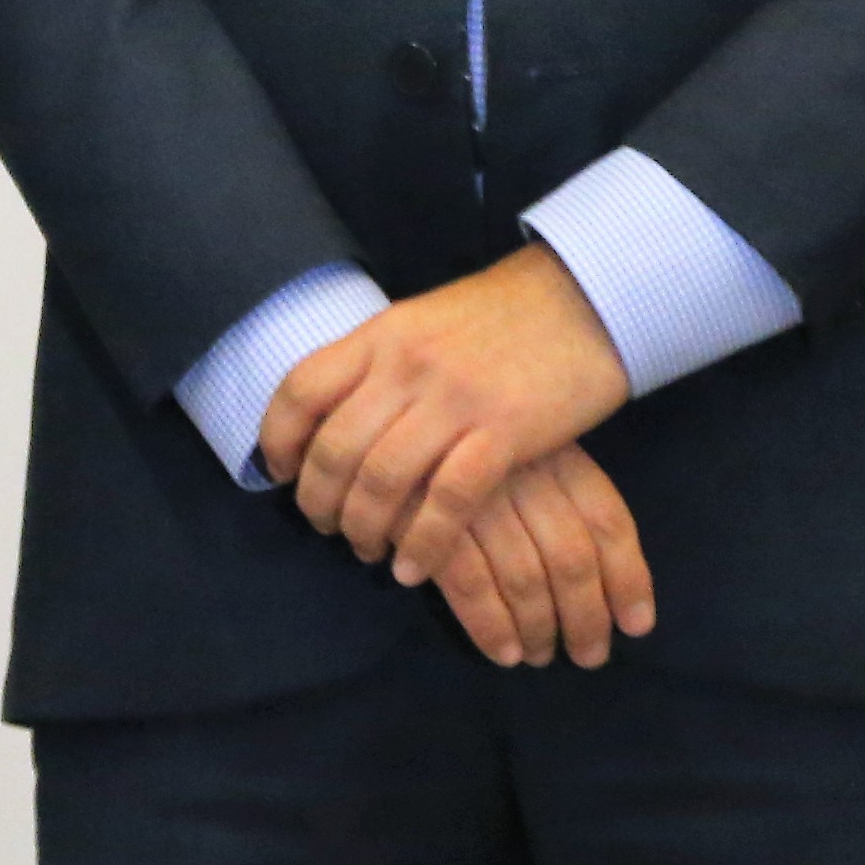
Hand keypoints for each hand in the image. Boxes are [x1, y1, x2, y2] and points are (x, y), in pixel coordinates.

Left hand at [260, 241, 630, 593]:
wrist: (585, 296)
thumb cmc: (501, 316)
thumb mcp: (423, 322)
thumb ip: (381, 363)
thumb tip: (339, 413)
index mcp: (380, 335)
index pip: (302, 390)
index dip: (280, 439)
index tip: (280, 474)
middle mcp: (406, 365)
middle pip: (335, 447)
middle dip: (319, 501)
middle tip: (326, 529)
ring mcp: (454, 398)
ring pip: (382, 479)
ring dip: (364, 528)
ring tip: (367, 551)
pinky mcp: (504, 431)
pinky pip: (448, 499)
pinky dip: (423, 542)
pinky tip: (414, 568)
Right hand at [422, 443, 658, 666]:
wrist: (371, 404)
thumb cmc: (456, 437)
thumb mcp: (521, 448)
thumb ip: (558, 496)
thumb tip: (603, 574)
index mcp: (554, 452)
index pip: (608, 520)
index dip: (629, 579)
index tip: (636, 626)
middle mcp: (521, 471)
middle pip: (571, 558)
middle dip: (586, 618)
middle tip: (588, 657)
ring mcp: (474, 493)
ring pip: (524, 577)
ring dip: (539, 629)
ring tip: (540, 657)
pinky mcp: (426, 515)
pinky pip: (470, 584)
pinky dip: (490, 626)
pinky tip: (502, 652)